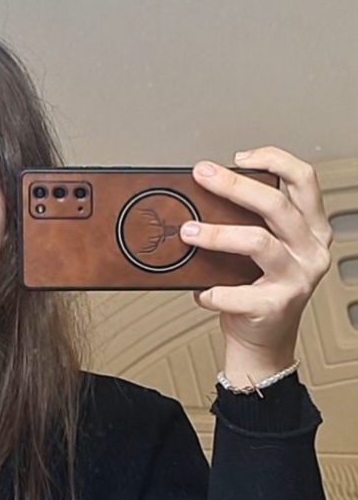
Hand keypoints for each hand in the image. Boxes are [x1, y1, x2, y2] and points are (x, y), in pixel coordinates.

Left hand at [183, 146, 332, 385]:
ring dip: (216, 234)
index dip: (273, 160)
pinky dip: (210, 291)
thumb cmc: (258, 291)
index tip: (238, 157)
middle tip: (202, 177)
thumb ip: (250, 224)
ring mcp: (297, 278)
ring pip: (257, 242)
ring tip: (188, 231)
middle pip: (276, 205)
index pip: (303, 180)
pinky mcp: (275, 306)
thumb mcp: (264, 251)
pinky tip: (199, 290)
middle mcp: (311, 250)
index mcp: (312, 229)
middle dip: (234, 186)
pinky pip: (234, 292)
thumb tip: (204, 198)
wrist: (262, 341)